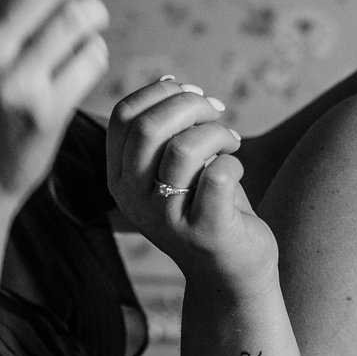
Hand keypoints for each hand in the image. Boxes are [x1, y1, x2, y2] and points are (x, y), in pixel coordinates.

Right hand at [107, 76, 278, 290]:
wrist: (229, 273)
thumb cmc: (206, 207)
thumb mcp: (173, 167)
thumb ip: (166, 131)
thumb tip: (170, 82)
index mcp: (119, 178)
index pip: (123, 116)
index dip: (160, 92)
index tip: (192, 93)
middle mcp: (134, 200)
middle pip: (150, 127)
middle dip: (191, 104)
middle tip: (217, 113)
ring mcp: (166, 220)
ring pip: (185, 147)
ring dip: (218, 133)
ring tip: (231, 143)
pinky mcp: (204, 233)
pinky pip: (218, 176)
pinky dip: (234, 162)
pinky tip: (237, 169)